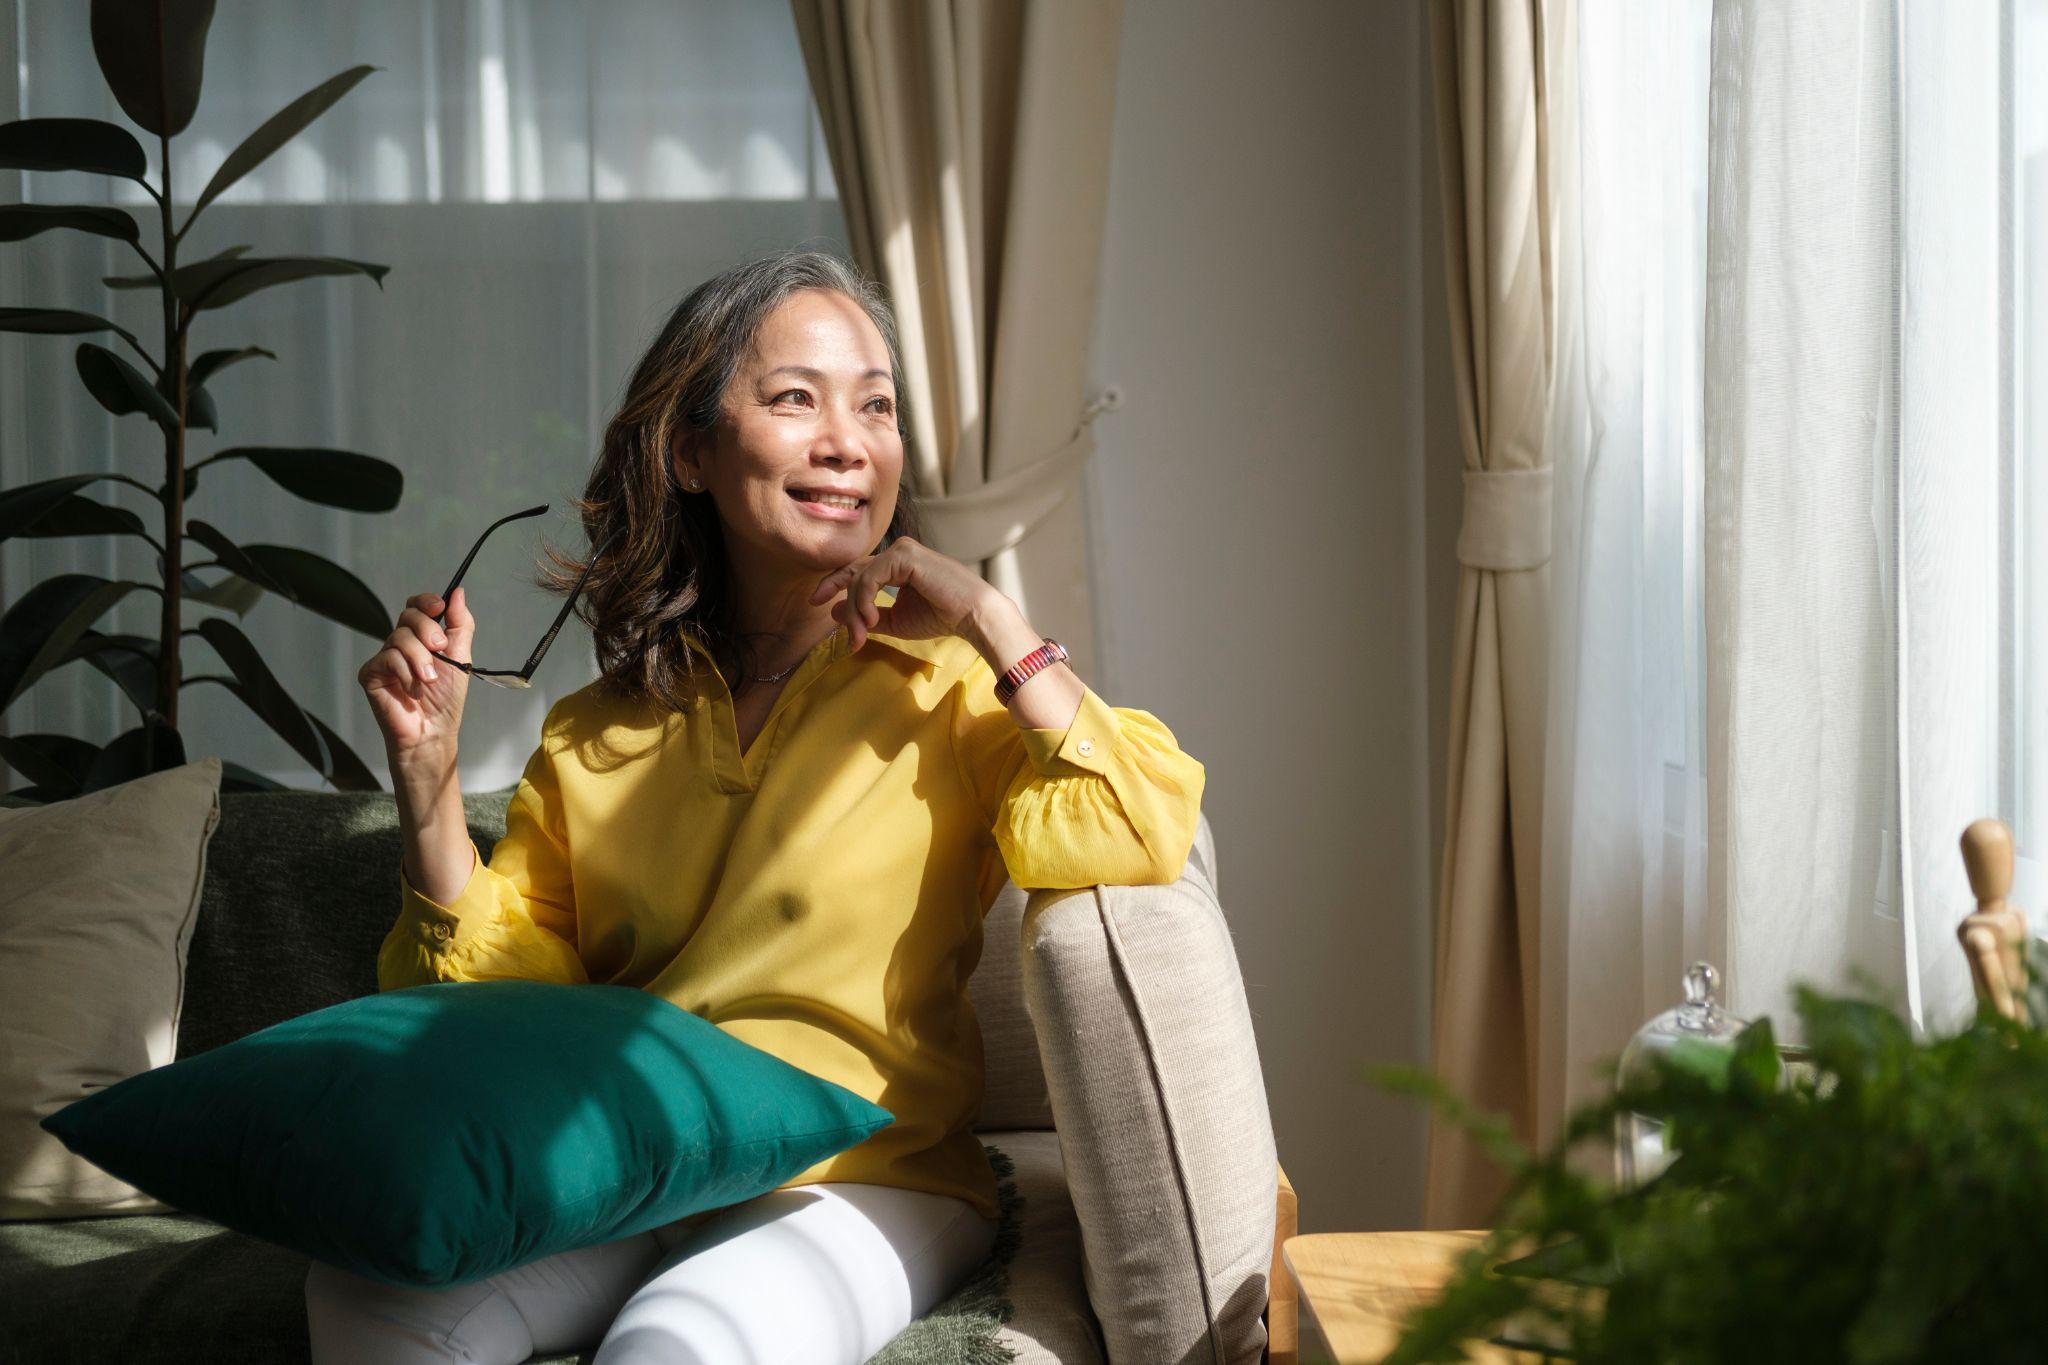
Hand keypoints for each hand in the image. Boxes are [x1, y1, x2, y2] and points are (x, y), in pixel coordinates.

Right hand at [358, 587, 473, 763]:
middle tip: (440, 650)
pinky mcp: (371, 673)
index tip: (439, 607)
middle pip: (408, 616)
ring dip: (421, 659)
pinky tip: (413, 690)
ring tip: (429, 680)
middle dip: (428, 630)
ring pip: (399, 637)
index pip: (416, 606)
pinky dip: (406, 672)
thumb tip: (458, 593)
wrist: (433, 731)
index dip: (426, 602)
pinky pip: (387, 658)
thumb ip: (460, 624)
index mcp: (421, 638)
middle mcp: (401, 644)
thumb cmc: (445, 699)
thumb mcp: (460, 656)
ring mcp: (385, 658)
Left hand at [807, 536, 999, 651]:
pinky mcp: (905, 555)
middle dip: (836, 594)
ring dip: (855, 610)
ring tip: (861, 634)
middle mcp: (898, 552)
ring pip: (860, 577)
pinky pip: (870, 578)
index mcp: (897, 565)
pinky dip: (864, 600)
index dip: (834, 583)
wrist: (971, 616)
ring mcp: (901, 550)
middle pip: (853, 570)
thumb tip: (832, 612)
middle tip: (823, 614)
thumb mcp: (896, 620)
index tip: (817, 602)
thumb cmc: (940, 617)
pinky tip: (872, 619)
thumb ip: (866, 616)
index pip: (858, 569)